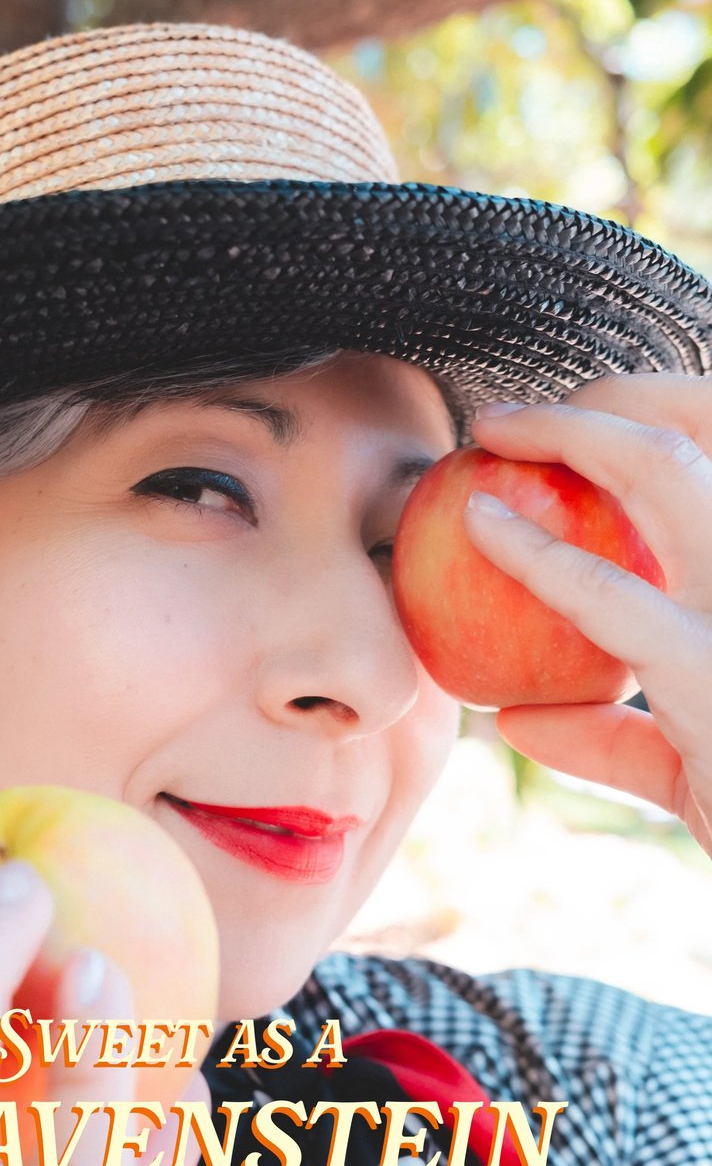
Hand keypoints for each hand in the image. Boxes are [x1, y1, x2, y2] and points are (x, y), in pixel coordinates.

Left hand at [464, 374, 711, 859]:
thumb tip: (515, 718)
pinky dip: (532, 551)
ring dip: (570, 432)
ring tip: (490, 434)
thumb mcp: (691, 769)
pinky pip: (607, 593)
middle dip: (609, 397)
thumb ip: (613, 739)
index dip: (653, 409)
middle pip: (708, 418)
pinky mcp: (711, 671)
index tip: (565, 425)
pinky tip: (478, 525)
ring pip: (664, 465)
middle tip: (512, 417)